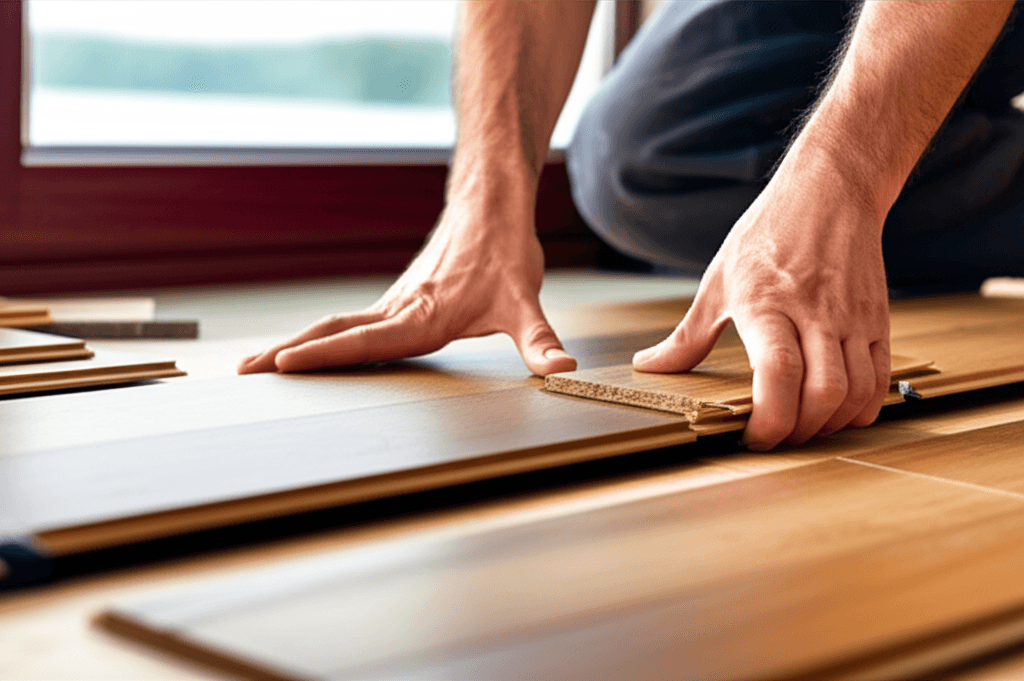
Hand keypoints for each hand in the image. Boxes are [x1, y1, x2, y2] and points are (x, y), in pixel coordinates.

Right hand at [237, 199, 576, 376]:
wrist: (491, 205)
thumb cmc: (505, 252)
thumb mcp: (526, 303)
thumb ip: (540, 342)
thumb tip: (561, 370)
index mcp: (422, 316)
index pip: (364, 340)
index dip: (324, 355)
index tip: (282, 366)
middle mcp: (398, 309)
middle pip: (332, 332)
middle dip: (288, 354)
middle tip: (244, 372)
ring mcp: (393, 303)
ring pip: (334, 324)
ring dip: (295, 344)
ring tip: (258, 365)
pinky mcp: (397, 300)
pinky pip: (349, 321)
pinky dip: (320, 336)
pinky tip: (311, 349)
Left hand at [632, 157, 890, 449]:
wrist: (831, 191)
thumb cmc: (770, 232)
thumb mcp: (718, 280)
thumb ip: (687, 335)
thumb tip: (650, 365)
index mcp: (767, 304)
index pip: (777, 373)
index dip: (769, 418)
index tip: (753, 437)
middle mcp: (814, 313)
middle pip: (823, 393)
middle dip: (799, 431)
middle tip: (778, 438)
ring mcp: (851, 319)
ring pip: (856, 391)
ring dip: (831, 424)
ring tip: (805, 426)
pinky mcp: (878, 321)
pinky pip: (880, 379)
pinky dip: (861, 408)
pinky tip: (837, 411)